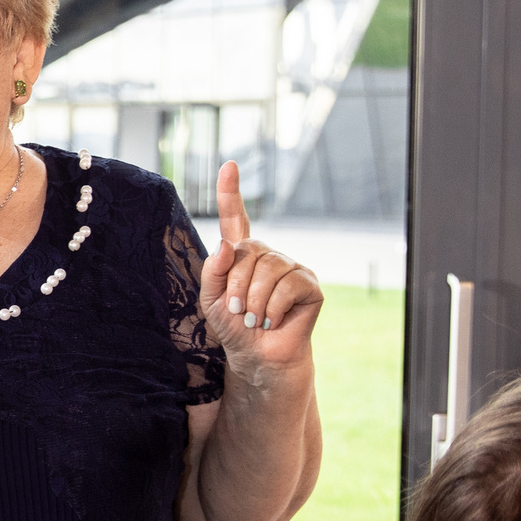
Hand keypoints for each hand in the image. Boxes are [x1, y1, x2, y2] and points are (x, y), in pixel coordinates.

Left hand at [200, 160, 322, 376]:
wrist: (256, 354)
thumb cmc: (233, 326)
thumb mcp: (211, 299)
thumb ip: (213, 271)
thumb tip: (228, 245)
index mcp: (241, 254)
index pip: (236, 218)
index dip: (230, 192)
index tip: (228, 166)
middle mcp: (268, 255)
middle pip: (247, 253)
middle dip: (236, 286)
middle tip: (238, 311)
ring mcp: (291, 267)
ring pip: (268, 270)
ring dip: (254, 301)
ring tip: (254, 318)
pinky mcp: (309, 284)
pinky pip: (288, 285)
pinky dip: (273, 307)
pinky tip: (272, 319)